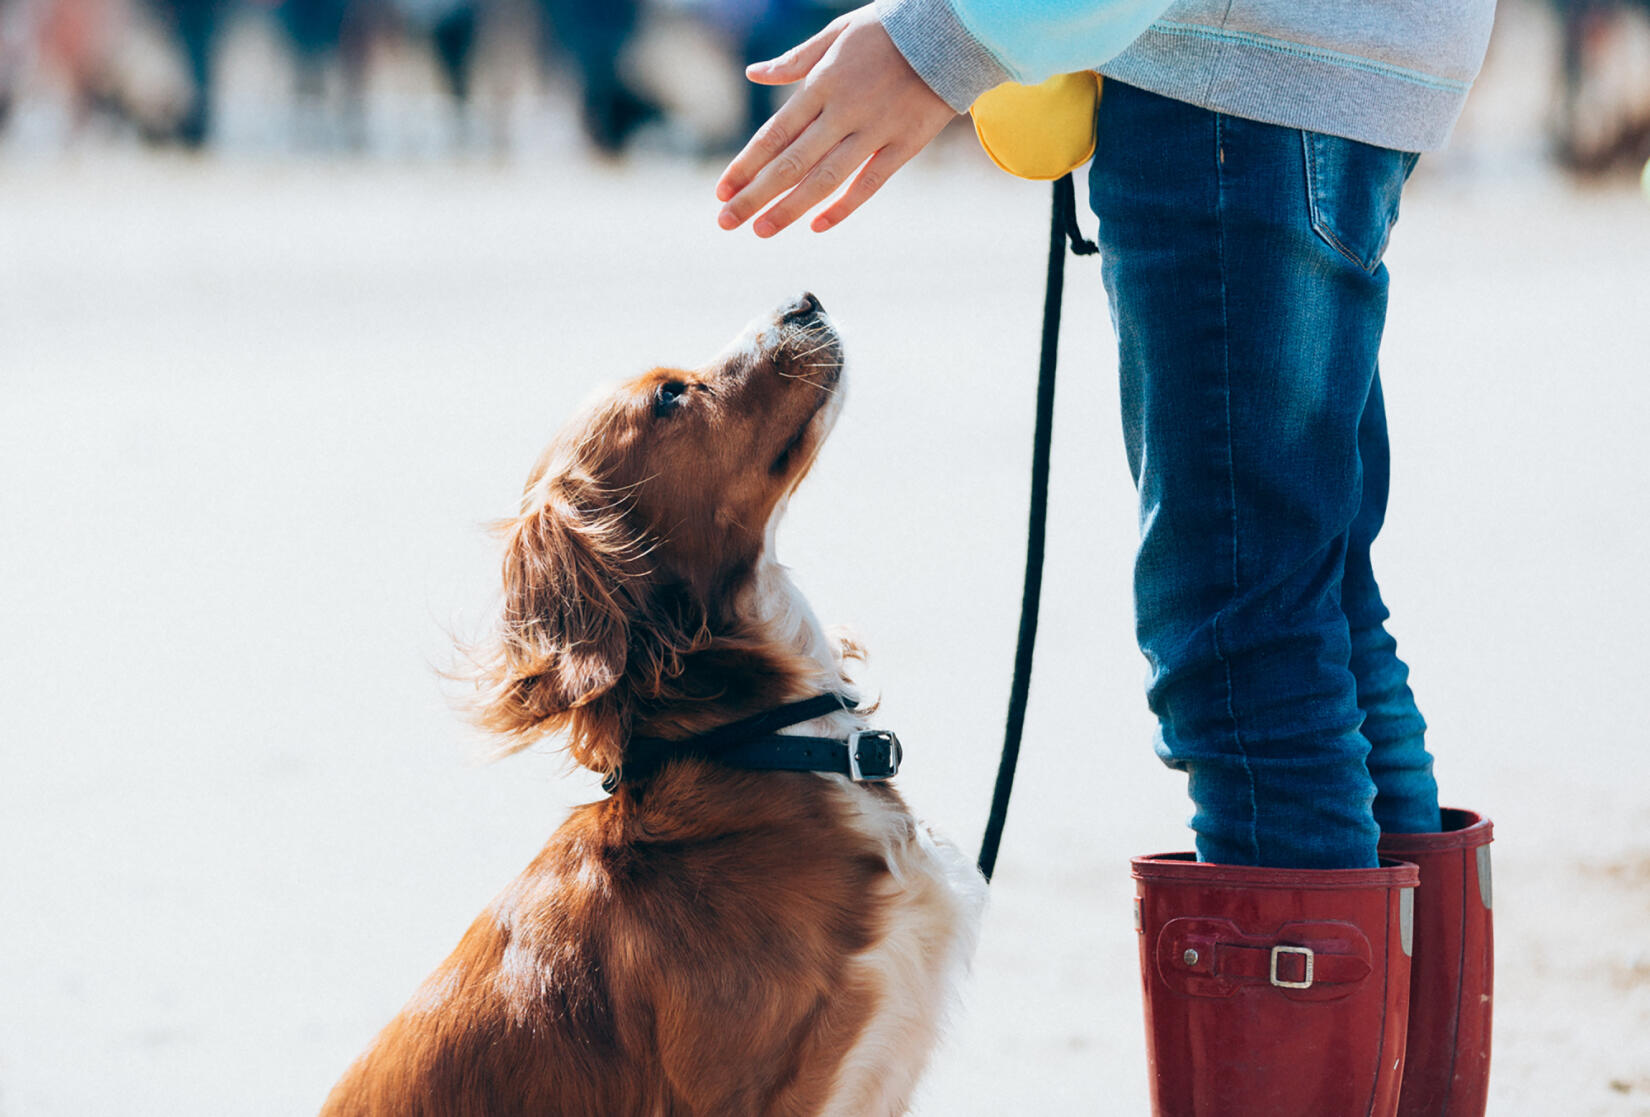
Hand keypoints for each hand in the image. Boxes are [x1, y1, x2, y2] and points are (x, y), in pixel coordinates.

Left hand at [715, 6, 956, 236]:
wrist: (953, 30)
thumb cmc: (889, 30)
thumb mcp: (837, 33)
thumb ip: (795, 60)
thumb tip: (754, 73)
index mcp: (822, 84)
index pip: (774, 134)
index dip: (745, 165)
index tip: (722, 190)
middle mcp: (844, 111)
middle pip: (791, 163)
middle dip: (754, 196)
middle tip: (726, 222)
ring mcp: (875, 131)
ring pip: (825, 179)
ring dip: (790, 208)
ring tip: (761, 231)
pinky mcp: (905, 145)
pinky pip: (870, 183)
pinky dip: (844, 206)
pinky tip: (817, 225)